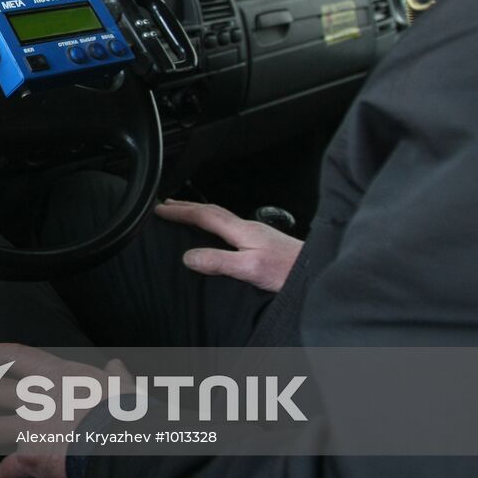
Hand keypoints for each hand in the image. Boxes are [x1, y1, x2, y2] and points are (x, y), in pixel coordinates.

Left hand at [0, 343, 132, 477]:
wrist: (126, 442)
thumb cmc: (130, 412)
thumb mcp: (124, 387)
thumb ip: (115, 376)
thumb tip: (116, 366)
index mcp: (61, 375)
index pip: (17, 357)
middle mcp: (39, 397)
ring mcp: (32, 427)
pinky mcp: (31, 458)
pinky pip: (7, 472)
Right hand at [154, 200, 301, 291]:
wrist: (318, 272)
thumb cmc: (288, 271)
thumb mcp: (250, 269)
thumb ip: (219, 261)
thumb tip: (189, 256)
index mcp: (241, 230)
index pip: (204, 215)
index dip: (180, 212)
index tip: (159, 209)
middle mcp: (248, 227)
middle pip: (211, 210)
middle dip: (186, 206)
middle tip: (165, 205)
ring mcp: (257, 233)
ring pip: (221, 216)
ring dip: (199, 212)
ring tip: (185, 213)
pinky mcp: (263, 241)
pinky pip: (229, 225)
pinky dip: (213, 222)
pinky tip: (216, 232)